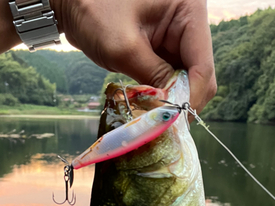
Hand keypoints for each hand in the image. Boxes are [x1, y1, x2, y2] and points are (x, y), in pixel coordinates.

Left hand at [55, 0, 216, 113]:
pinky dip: (162, 94)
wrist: (70, 2)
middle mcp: (188, 23)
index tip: (176, 120)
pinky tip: (149, 107)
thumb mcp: (125, 47)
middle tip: (166, 124)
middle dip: (183, 100)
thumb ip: (153, 78)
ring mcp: (176, 38)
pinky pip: (170, 79)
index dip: (192, 96)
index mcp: (188, 10)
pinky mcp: (162, 50)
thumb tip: (171, 110)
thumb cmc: (94, 9)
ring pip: (186, 80)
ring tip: (155, 118)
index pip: (203, 64)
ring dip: (172, 100)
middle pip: (199, 74)